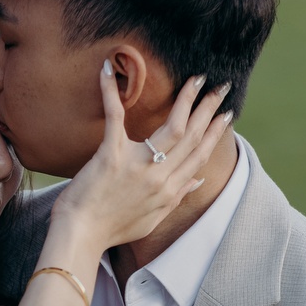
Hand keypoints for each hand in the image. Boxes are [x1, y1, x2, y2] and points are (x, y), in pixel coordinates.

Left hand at [54, 68, 232, 251]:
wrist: (80, 236)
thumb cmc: (111, 229)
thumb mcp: (152, 218)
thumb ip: (177, 197)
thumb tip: (199, 179)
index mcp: (169, 190)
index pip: (200, 155)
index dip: (215, 133)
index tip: (225, 115)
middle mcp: (160, 177)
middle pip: (193, 137)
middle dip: (209, 109)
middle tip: (221, 87)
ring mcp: (137, 165)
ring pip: (173, 127)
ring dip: (187, 100)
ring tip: (196, 79)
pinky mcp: (111, 156)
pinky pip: (115, 117)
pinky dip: (111, 92)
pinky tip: (109, 69)